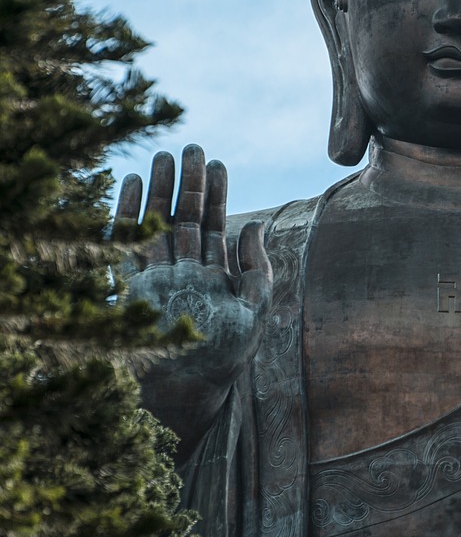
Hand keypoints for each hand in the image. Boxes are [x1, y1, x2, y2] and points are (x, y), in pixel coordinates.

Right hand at [115, 144, 272, 446]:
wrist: (190, 389)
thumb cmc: (226, 354)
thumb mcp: (254, 308)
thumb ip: (258, 268)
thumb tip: (255, 225)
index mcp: (210, 275)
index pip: (212, 224)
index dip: (215, 193)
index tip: (218, 162)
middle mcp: (181, 272)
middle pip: (182, 217)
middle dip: (187, 183)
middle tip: (191, 147)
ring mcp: (154, 276)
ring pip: (155, 223)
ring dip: (159, 189)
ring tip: (163, 155)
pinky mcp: (129, 283)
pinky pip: (126, 241)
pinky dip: (128, 213)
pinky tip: (132, 183)